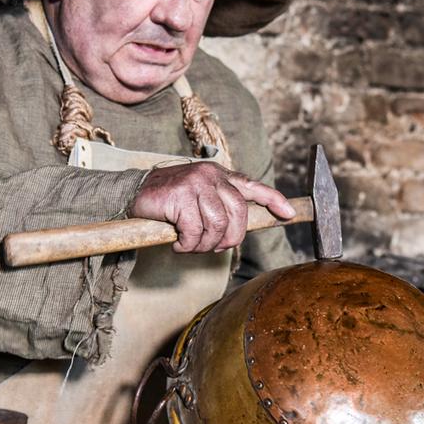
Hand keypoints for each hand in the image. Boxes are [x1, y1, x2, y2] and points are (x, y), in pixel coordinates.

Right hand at [128, 162, 295, 252]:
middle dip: (231, 238)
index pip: (253, 187)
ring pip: (217, 226)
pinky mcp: (181, 196)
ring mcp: (196, 184)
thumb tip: (239, 230)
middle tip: (215, 248)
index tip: (290, 213)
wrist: (133, 193)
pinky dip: (188, 245)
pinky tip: (178, 243)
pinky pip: (195, 231)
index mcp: (219, 175)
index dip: (274, 200)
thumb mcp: (199, 198)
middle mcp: (211, 176)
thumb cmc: (169, 201)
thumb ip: (220, 207)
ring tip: (191, 245)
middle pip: (239, 213)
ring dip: (206, 245)